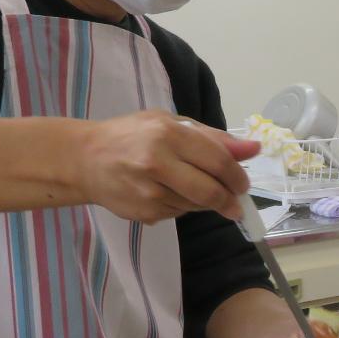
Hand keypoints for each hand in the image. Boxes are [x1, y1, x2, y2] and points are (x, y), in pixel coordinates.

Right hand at [79, 111, 256, 223]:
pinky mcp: (144, 213)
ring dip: (206, 202)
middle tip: (234, 200)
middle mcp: (158, 163)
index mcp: (168, 134)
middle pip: (211, 192)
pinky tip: (168, 192)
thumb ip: (212, 138)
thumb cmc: (130, 135)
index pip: (218, 162)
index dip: (237, 177)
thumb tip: (253, 149)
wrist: (85, 159)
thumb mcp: (169, 123)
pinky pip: (179, 213)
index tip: (243, 184)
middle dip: (229, 199)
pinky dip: (184, 206)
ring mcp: (150, 192)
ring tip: (191, 186)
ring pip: (197, 206)